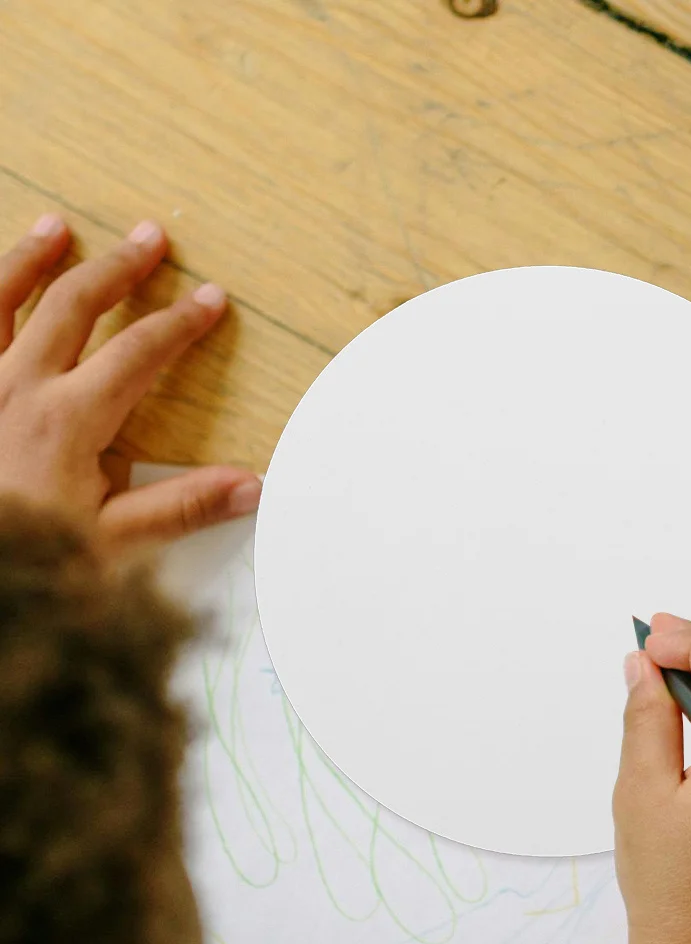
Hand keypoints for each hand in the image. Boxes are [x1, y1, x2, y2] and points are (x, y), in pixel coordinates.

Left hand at [0, 215, 257, 548]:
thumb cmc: (24, 553)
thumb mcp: (110, 541)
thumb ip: (181, 508)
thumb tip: (250, 487)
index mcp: (66, 418)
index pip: (137, 354)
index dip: (179, 323)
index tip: (209, 301)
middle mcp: (15, 384)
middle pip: (74, 304)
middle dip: (118, 268)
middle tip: (148, 239)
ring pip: (2, 294)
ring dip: (32, 256)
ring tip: (55, 228)